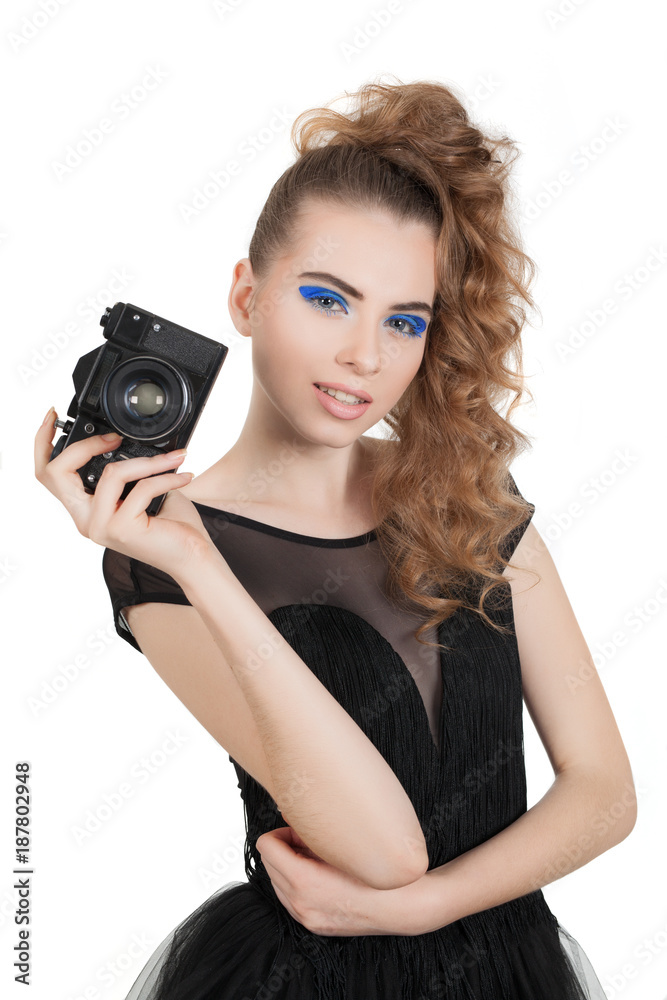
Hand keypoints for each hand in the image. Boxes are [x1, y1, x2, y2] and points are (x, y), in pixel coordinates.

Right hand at [34, 406, 213, 578]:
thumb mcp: (141, 489)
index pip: (49, 476)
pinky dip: (166, 477)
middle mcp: (85, 520)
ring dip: (148, 461)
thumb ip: (126, 468)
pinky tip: (184, 477)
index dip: (43, 443)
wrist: (193, 558)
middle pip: (58, 473)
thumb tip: (125, 438)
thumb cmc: (171, 525)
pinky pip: (142, 487)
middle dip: (86, 445)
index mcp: (85, 510)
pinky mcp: (120, 528)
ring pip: (112, 473)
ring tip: (174, 458)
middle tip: (116, 437)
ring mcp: (100, 526)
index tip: (53, 416)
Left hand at [256, 825, 424, 936]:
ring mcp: (306, 917)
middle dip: (283, 848)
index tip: (297, 830)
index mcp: (304, 881)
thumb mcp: (341, 845)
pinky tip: (320, 875)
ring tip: (316, 858)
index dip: (279, 833)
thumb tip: (288, 819)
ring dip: (288, 866)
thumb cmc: (376, 870)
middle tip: (308, 841)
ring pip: (276, 882)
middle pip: (268, 864)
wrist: (402, 906)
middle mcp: (300, 903)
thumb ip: (309, 832)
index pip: (266, 847)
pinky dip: (296, 884)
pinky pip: (290, 899)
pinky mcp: (314, 925)